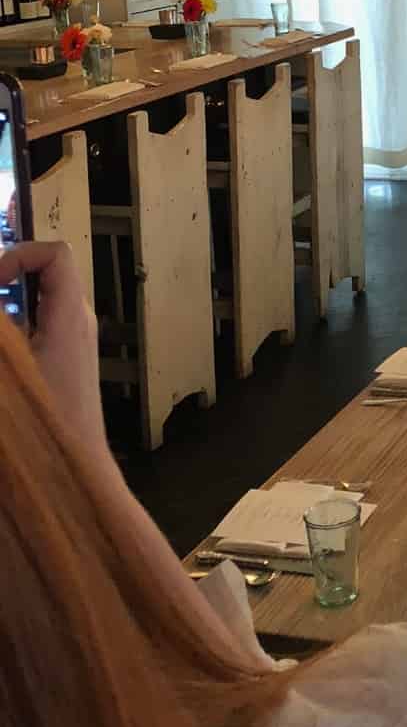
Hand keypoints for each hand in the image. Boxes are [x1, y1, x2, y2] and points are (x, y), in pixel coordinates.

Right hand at [0, 241, 103, 454]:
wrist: (72, 471)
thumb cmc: (43, 421)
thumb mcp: (8, 370)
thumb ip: (1, 331)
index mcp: (70, 316)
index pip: (54, 255)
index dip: (18, 255)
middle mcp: (78, 321)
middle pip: (41, 277)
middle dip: (2, 283)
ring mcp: (74, 341)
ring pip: (35, 304)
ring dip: (5, 311)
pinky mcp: (66, 361)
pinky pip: (36, 327)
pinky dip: (12, 332)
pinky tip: (3, 357)